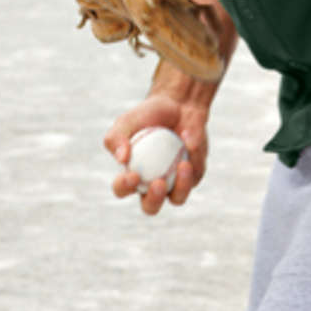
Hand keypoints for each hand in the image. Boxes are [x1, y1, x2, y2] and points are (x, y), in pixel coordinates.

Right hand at [103, 67, 214, 215]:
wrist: (177, 104)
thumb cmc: (148, 114)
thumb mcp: (127, 121)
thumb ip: (116, 138)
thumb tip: (121, 159)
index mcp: (130, 174)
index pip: (122, 188)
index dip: (125, 187)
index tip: (133, 174)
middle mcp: (151, 184)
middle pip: (150, 206)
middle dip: (154, 200)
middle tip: (158, 183)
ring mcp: (174, 182)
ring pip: (177, 198)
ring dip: (181, 186)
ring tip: (182, 164)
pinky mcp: (193, 174)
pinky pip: (195, 174)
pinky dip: (193, 156)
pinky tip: (189, 137)